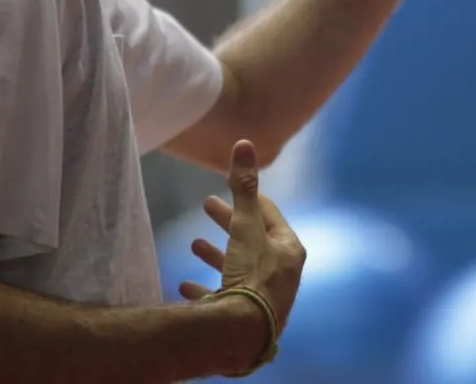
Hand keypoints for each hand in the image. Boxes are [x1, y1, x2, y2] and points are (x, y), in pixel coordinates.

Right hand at [178, 140, 305, 332]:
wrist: (243, 332)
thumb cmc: (250, 273)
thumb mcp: (245, 226)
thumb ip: (243, 187)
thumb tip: (245, 143)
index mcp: (289, 250)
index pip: (269, 215)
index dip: (249, 199)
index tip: (231, 189)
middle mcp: (282, 274)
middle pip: (253, 240)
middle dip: (229, 222)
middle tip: (206, 205)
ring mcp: (264, 298)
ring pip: (238, 268)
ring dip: (217, 254)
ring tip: (195, 242)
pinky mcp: (245, 319)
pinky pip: (224, 298)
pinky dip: (206, 288)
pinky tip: (186, 285)